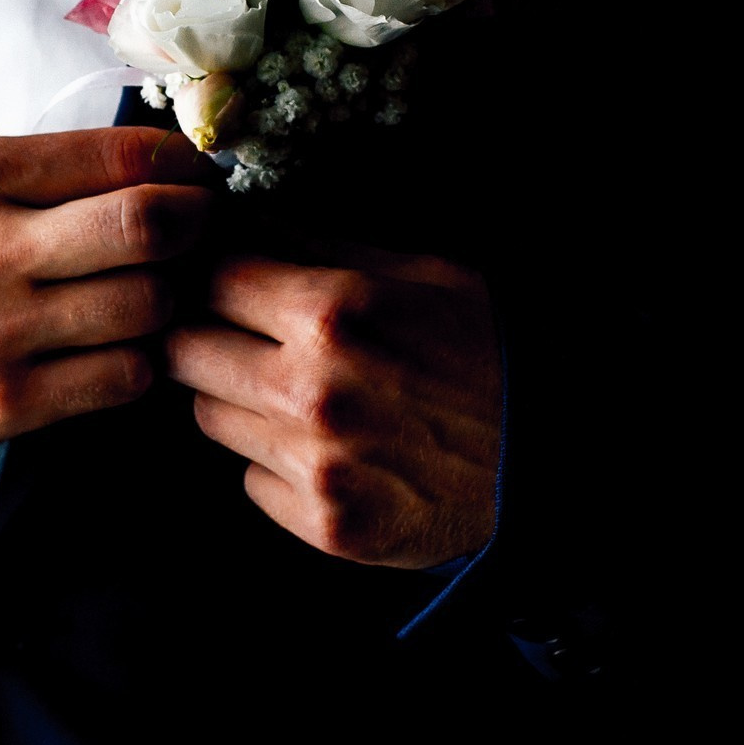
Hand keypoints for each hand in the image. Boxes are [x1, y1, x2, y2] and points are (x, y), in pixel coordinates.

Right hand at [0, 127, 219, 463]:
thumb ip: (45, 171)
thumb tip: (164, 160)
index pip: (118, 152)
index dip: (183, 162)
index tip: (199, 175)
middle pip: (146, 222)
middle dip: (198, 223)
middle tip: (205, 229)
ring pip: (147, 303)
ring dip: (169, 300)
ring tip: (154, 295)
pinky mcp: (8, 400)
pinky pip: (124, 375)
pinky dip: (141, 362)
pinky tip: (122, 350)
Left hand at [165, 244, 501, 569]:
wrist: (558, 462)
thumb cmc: (490, 352)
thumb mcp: (421, 272)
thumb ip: (322, 248)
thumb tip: (240, 218)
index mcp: (334, 313)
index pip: (211, 277)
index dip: (208, 270)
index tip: (218, 274)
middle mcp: (312, 391)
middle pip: (185, 350)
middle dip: (202, 332)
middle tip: (235, 333)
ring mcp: (315, 465)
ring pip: (209, 417)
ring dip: (234, 398)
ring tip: (290, 391)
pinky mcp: (324, 525)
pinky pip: (251, 481)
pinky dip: (273, 463)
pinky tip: (324, 447)